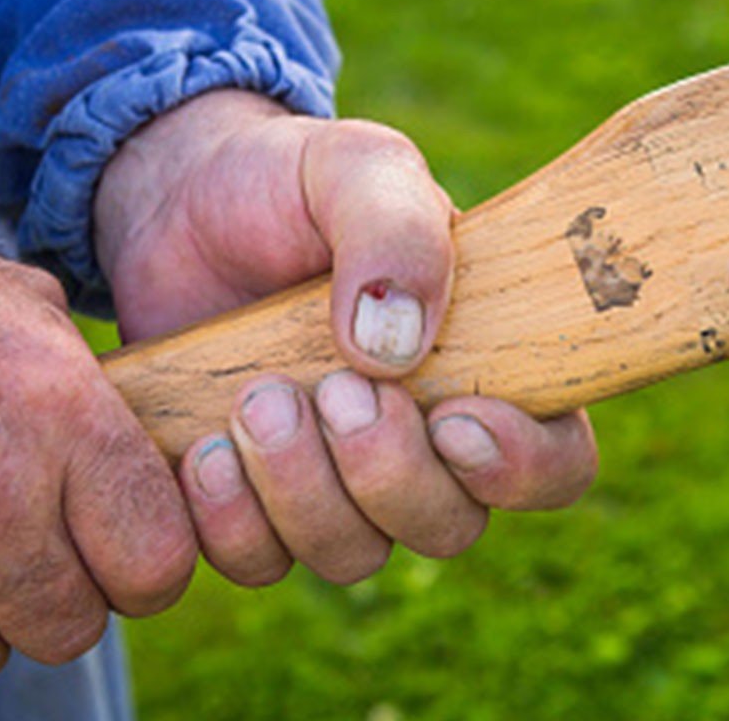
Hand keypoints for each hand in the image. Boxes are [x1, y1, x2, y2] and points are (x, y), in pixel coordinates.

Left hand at [95, 91, 596, 584]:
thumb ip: (394, 229)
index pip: (551, 462)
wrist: (177, 200)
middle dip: (388, 472)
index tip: (455, 418)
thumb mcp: (353, 168)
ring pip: (349, 555)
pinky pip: (256, 559)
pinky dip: (230, 521)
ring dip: (302, 494)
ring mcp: (326, 477)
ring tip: (252, 401)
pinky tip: (204, 452)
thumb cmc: (286, 183)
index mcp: (474, 366)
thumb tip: (398, 345)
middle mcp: (410, 440)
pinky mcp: (246, 495)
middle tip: (331, 388)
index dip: (520, 467)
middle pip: (444, 526)